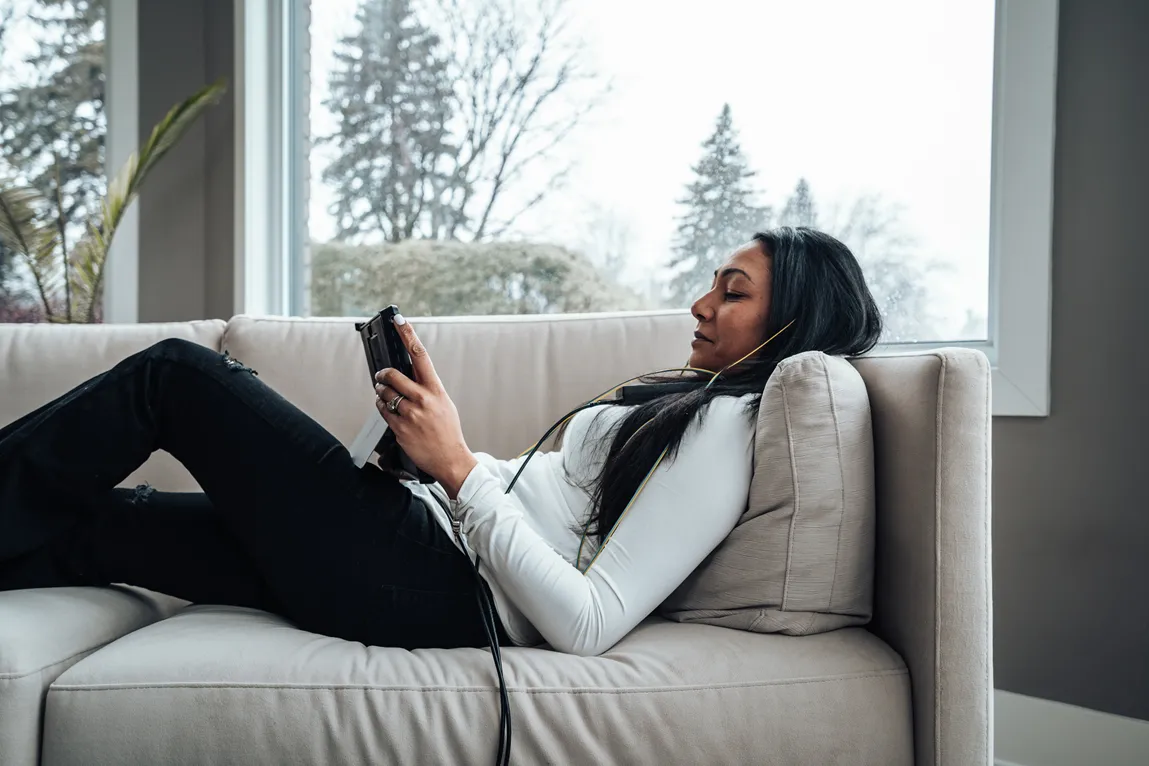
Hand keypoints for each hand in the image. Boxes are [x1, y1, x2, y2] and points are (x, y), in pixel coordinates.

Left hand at [374, 314, 477, 497]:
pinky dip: (382, 408)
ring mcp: (410, 414)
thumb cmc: (447, 430)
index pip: (420, 355)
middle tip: (382, 376)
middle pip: (392, 375)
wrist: (450, 459)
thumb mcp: (444, 403)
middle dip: (383, 374)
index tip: (400, 320)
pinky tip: (390, 411)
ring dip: (381, 393)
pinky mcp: (400, 429)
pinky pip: (382, 411)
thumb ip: (427, 388)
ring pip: (383, 394)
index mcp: (436, 389)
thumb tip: (409, 374)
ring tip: (387, 397)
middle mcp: (423, 399)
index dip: (408, 335)